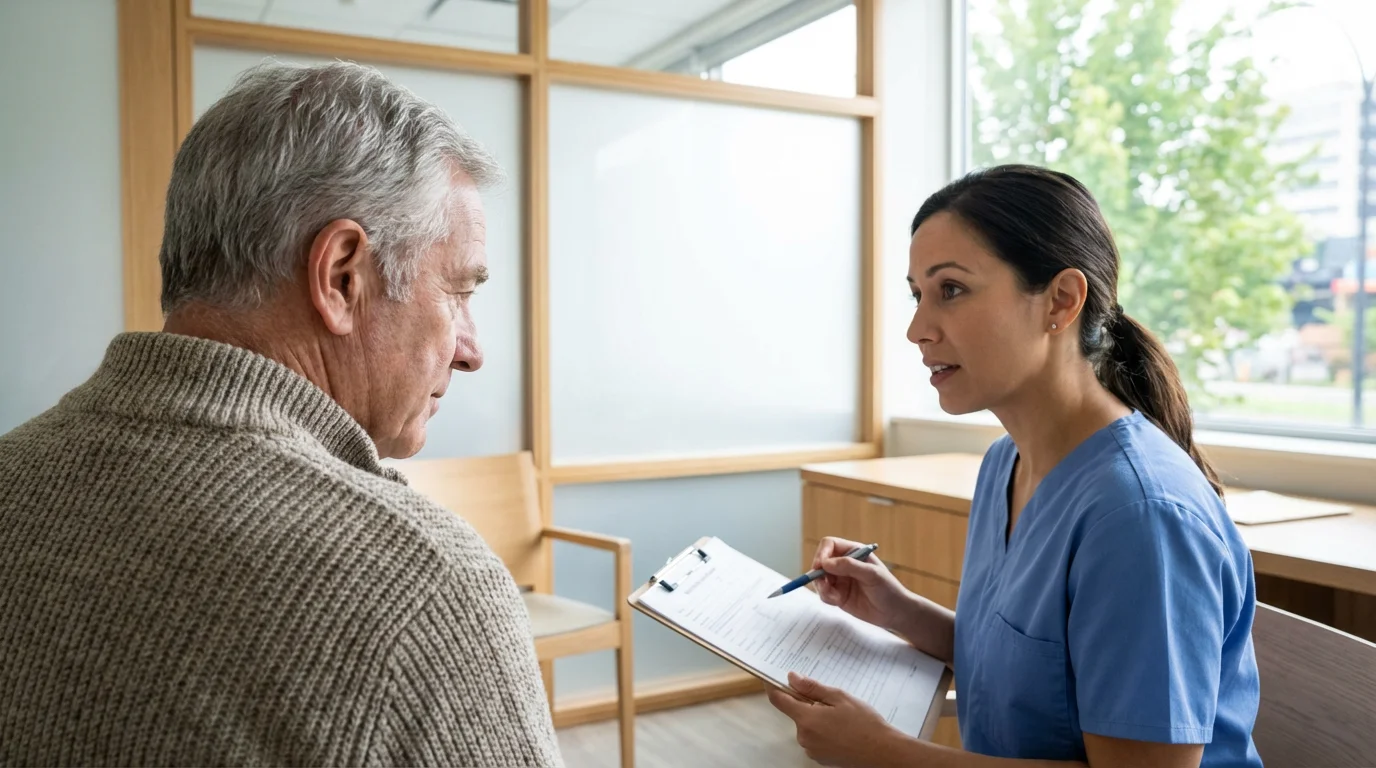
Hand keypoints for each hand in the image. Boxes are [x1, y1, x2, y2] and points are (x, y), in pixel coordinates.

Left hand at [767, 672, 908, 766]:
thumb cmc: (864, 724)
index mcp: (807, 719)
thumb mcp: (840, 698)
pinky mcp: (819, 757)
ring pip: (807, 725)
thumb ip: (813, 688)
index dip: (773, 687)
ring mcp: (811, 749)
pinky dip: (823, 730)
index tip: (771, 678)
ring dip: (817, 718)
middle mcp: (804, 737)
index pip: (779, 700)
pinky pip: (814, 738)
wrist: (882, 752)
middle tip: (830, 700)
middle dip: (808, 703)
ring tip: (841, 717)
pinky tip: (841, 729)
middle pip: (796, 713)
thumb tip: (792, 678)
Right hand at [812, 537, 911, 631]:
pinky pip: (823, 593)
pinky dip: (826, 597)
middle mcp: (844, 564)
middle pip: (820, 562)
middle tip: (825, 585)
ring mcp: (840, 580)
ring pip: (819, 579)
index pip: (829, 545)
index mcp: (853, 552)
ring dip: (822, 587)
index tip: (820, 566)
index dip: (822, 553)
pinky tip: (839, 601)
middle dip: (819, 573)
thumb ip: (849, 566)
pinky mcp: (838, 595)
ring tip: (835, 596)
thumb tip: (825, 563)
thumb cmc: (888, 589)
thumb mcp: (872, 574)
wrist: (895, 613)